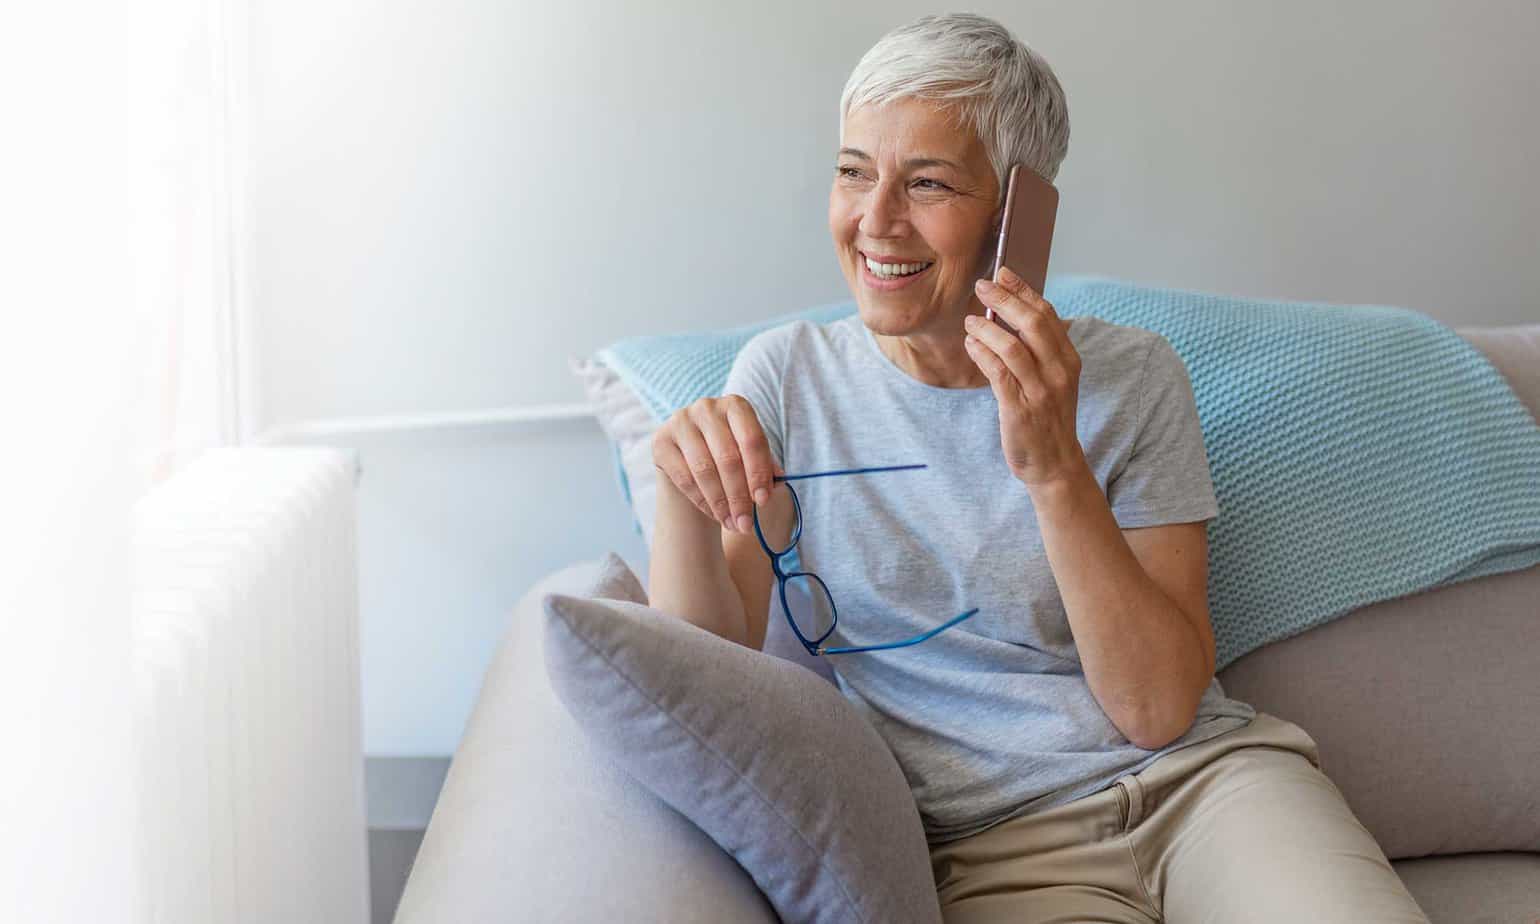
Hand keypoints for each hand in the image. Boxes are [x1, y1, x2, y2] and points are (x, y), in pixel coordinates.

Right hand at [652, 395, 782, 533]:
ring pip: (704, 470)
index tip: (763, 501)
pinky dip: (702, 501)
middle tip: (747, 524)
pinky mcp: (661, 441)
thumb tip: (776, 484)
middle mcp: (706, 407)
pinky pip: (684, 478)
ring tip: (732, 524)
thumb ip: (764, 468)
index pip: (751, 440)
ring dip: (721, 503)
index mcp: (735, 405)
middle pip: (728, 458)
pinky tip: (714, 514)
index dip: (758, 473)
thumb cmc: (729, 456)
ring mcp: (680, 421)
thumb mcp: (750, 457)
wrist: (691, 459)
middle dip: (739, 496)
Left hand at [963, 265, 1086, 489]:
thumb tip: (1010, 312)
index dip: (1024, 290)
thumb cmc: (1048, 417)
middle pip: (1032, 323)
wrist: (1055, 464)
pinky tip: (971, 344)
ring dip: (987, 328)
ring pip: (1012, 346)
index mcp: (1068, 360)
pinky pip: (998, 373)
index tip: (1003, 272)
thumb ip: (1037, 349)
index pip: (1047, 314)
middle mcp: (1058, 372)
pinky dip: (982, 353)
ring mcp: (1040, 391)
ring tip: (970, 320)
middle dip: (1005, 299)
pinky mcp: (1020, 409)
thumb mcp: (1053, 379)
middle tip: (982, 285)